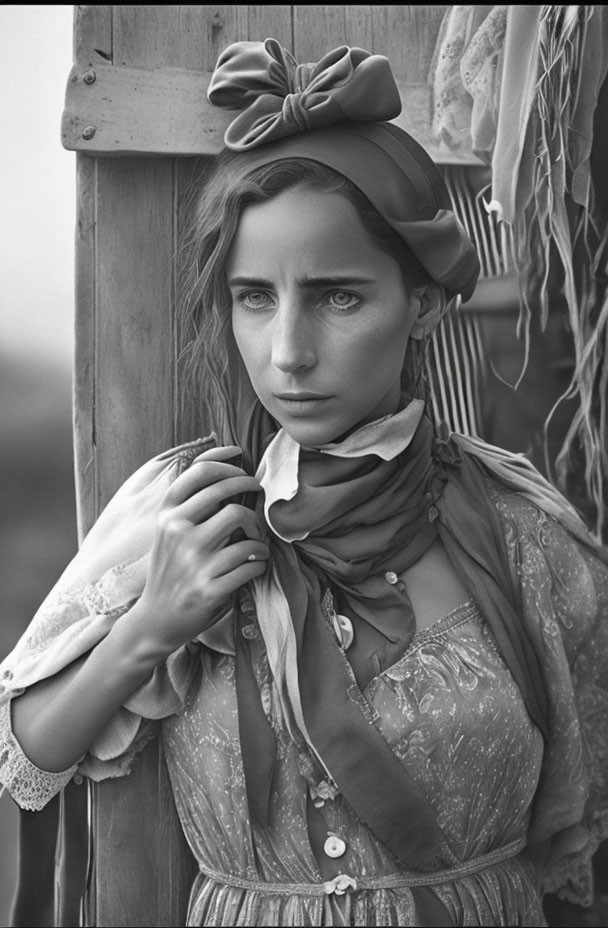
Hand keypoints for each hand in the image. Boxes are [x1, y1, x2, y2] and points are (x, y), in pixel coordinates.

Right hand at [131, 445, 268, 655]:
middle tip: (259, 506)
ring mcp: (194, 561)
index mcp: (167, 514)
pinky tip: (254, 565)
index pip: (201, 472)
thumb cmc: (170, 569)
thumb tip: (229, 470)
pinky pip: (252, 563)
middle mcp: (178, 532)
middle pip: (229, 496)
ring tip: (256, 545)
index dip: (230, 466)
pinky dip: (260, 563)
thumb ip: (190, 504)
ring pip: (244, 527)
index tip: (244, 472)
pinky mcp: (210, 588)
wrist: (156, 618)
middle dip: (252, 498)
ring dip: (259, 536)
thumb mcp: (168, 531)